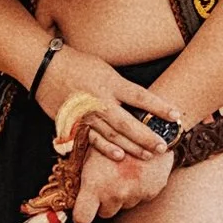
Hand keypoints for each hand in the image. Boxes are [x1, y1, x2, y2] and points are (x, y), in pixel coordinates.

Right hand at [37, 48, 182, 161]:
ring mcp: (86, 115)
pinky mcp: (74, 124)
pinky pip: (92, 140)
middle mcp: (100, 100)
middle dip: (147, 137)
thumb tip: (142, 103)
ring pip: (112, 135)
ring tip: (148, 156)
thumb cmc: (79, 65)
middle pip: (128, 123)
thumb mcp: (105, 69)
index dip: (160, 107)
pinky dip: (105, 149)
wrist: (45, 68)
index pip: (141, 97)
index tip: (176, 116)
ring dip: (132, 147)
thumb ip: (121, 87)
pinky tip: (120, 156)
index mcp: (110, 83)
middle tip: (163, 147)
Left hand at [71, 140, 171, 222]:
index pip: (82, 218)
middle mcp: (116, 194)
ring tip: (124, 169)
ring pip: (124, 204)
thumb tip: (70, 189)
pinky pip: (141, 197)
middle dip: (104, 201)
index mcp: (95, 184)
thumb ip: (81, 172)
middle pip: (105, 213)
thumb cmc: (112, 132)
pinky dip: (139, 188)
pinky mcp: (152, 191)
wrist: (149, 124)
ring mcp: (136, 194)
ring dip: (123, 193)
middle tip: (106, 179)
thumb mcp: (90, 148)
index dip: (81, 215)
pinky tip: (138, 169)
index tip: (82, 209)